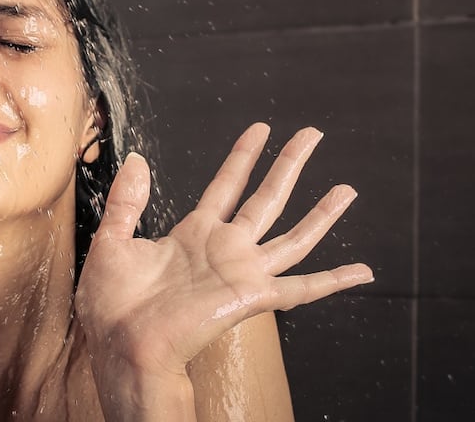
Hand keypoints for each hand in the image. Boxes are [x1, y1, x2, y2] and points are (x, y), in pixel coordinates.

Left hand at [76, 124, 372, 382]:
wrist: (122, 345)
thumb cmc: (112, 306)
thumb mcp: (112, 241)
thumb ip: (125, 201)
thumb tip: (137, 160)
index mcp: (193, 235)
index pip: (226, 186)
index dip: (244, 156)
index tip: (261, 129)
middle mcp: (224, 250)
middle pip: (267, 198)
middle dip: (289, 164)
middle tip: (312, 135)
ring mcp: (241, 272)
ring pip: (293, 236)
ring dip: (322, 214)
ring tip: (347, 190)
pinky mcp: (251, 296)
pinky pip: (302, 289)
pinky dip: (334, 281)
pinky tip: (362, 271)